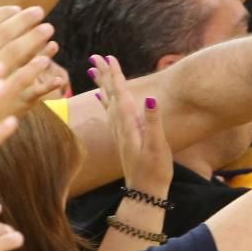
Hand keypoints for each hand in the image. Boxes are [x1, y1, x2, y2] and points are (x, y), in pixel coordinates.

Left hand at [87, 54, 170, 198]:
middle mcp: (121, 126)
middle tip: (95, 57)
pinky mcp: (123, 137)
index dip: (115, 75)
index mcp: (129, 124)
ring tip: (93, 70)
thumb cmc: (155, 170)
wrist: (145, 193)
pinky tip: (100, 96)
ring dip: (102, 85)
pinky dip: (105, 101)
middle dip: (104, 75)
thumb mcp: (158, 146)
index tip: (108, 57)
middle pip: (110, 94)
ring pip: (108, 102)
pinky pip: (110, 112)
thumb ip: (153, 122)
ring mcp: (120, 132)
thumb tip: (150, 99)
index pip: (121, 93)